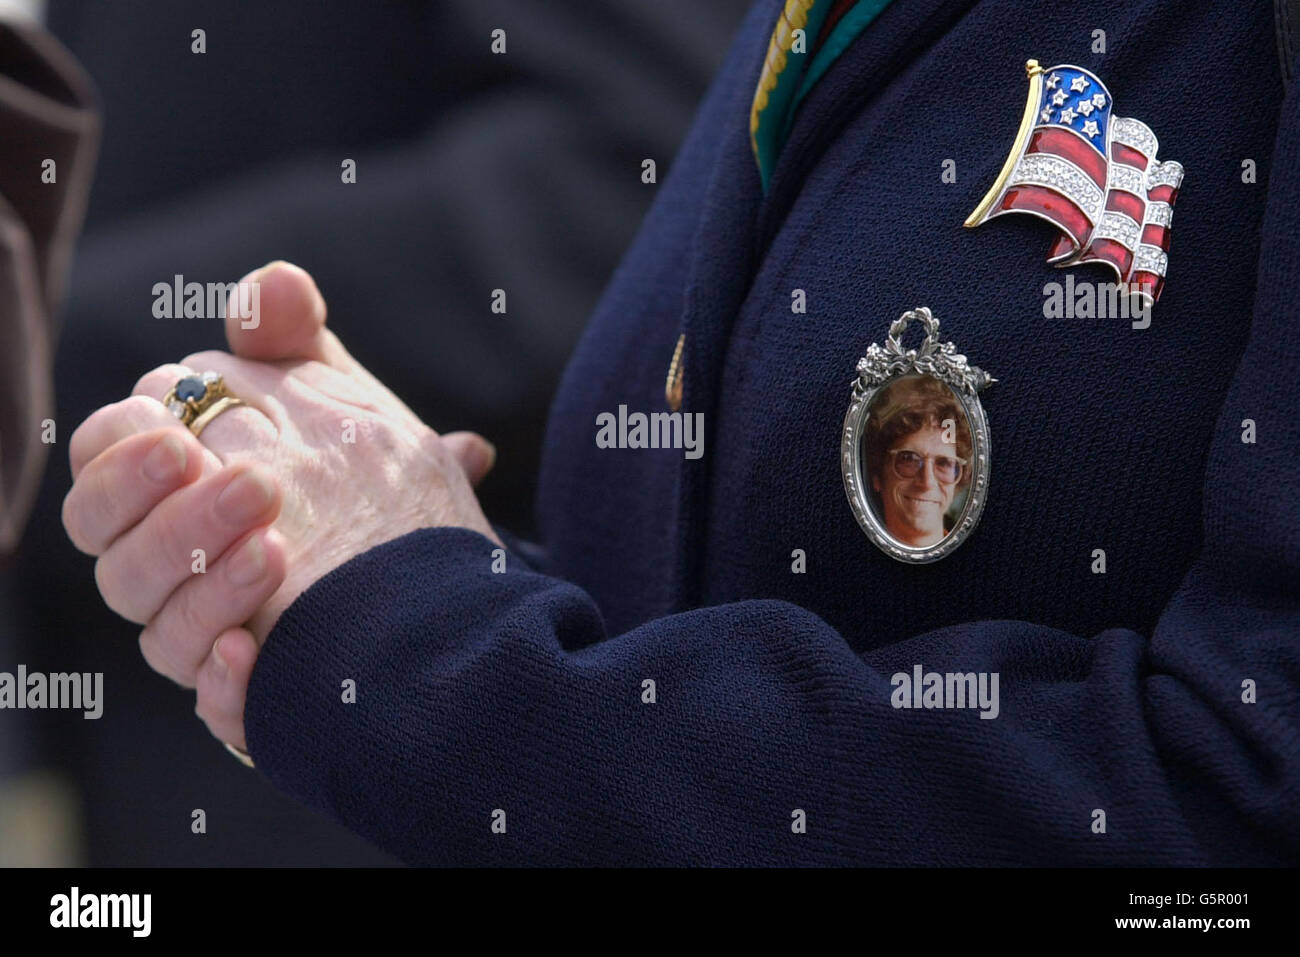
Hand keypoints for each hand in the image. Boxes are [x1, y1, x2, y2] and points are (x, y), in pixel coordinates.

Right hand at [61, 262, 499, 751]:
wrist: (434, 566)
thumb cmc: (358, 472)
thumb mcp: (336, 396)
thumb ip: (294, 341)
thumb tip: (277, 285)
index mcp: (170, 496)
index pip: (100, 476)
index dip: (122, 456)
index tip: (180, 432)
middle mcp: (174, 572)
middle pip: (118, 559)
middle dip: (172, 519)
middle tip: (255, 483)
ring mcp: (210, 636)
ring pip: (159, 634)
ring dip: (208, 587)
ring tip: (277, 549)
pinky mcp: (253, 695)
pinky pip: (213, 710)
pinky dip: (224, 685)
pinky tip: (254, 651)